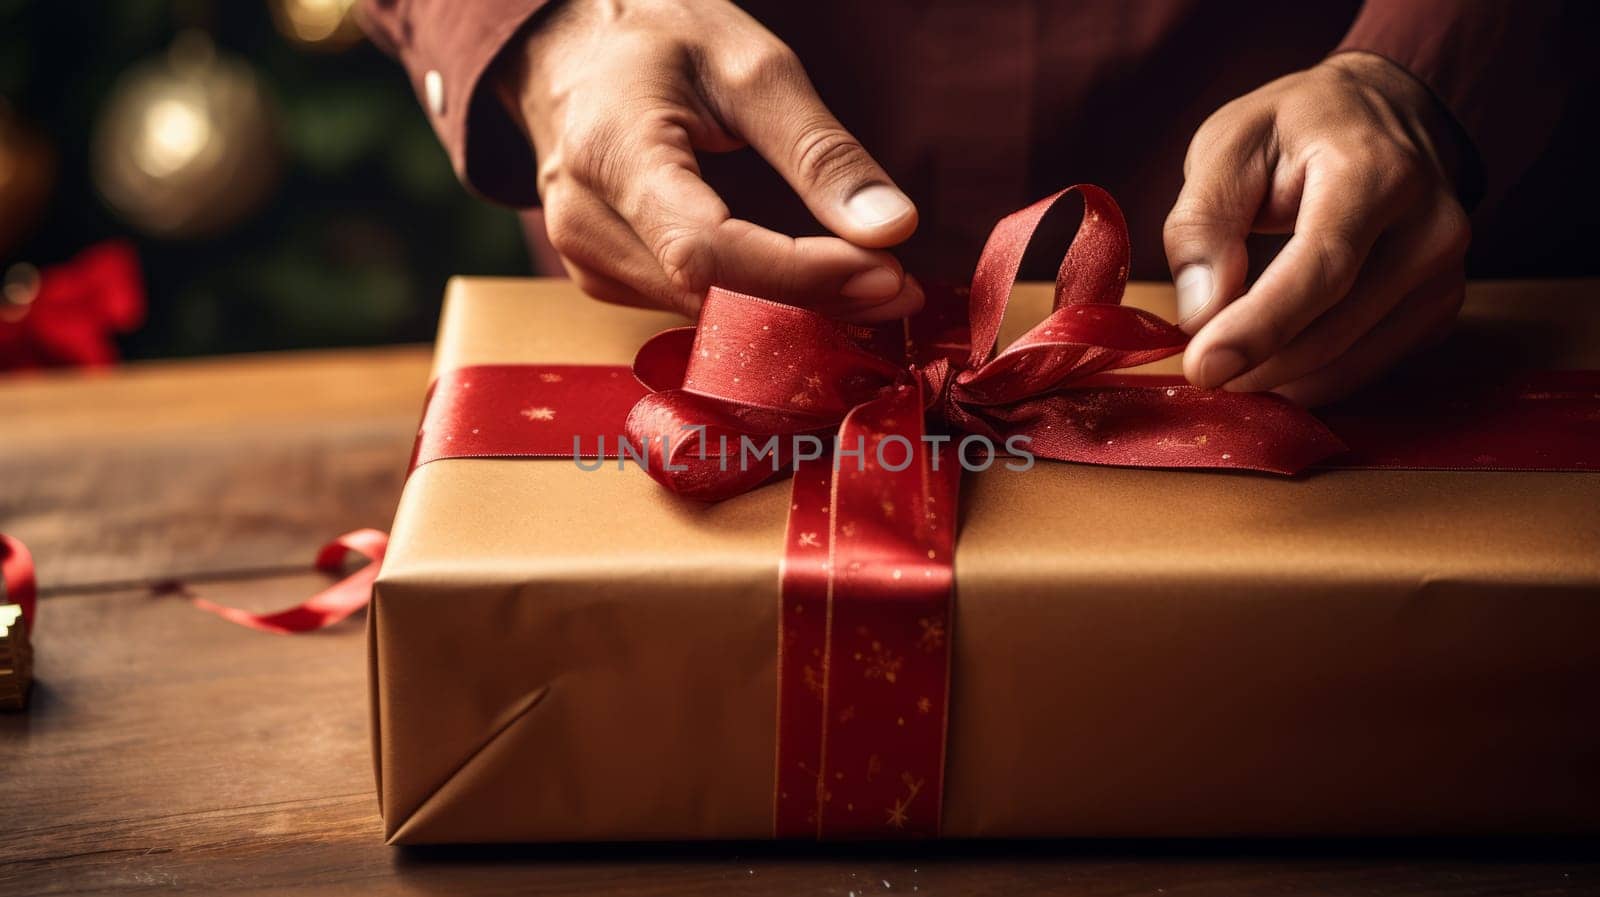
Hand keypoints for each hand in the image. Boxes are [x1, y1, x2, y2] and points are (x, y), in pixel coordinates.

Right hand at [495, 0, 921, 320]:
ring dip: (794, 311)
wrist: (567, 47)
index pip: (707, 252)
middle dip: (815, 302)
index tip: (885, 270)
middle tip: (898, 286)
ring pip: (706, 318)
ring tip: (866, 279)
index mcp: (612, 155)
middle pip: (711, 299)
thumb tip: (892, 229)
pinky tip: (808, 281)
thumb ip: (819, 150)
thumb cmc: (656, 37)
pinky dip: (759, 305)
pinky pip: (693, 311)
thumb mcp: (750, 64)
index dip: (801, 276)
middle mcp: (587, 224)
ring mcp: (588, 262)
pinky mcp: (605, 279)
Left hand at [1164, 52, 1470, 405]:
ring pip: (1347, 362)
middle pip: (1333, 329)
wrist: (1385, 115)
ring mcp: (1443, 276)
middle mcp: (1430, 228)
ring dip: (1276, 374)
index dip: (1259, 328)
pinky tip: (1273, 350)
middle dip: (1254, 362)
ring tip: (1229, 348)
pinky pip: (1363, 367)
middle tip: (1197, 364)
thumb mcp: (1228, 146)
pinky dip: (1307, 374)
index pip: (1322, 269)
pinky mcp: (1438, 312)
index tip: (1203, 368)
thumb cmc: (1296, 129)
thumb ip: (1204, 223)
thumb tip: (1201, 313)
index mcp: (1377, 173)